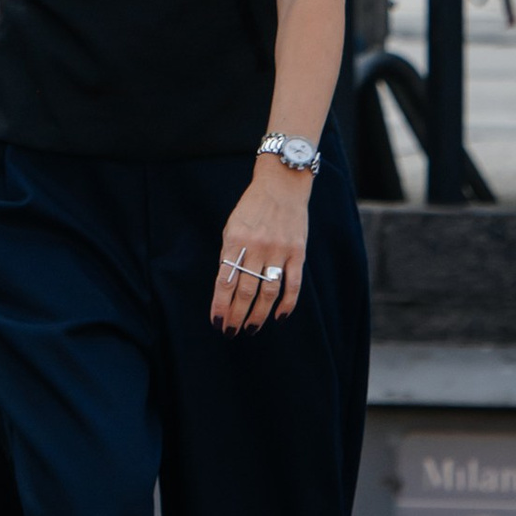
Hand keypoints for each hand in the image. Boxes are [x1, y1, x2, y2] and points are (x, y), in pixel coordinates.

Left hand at [211, 159, 310, 334]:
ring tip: (251, 328)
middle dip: (237, 315)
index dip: (221, 305)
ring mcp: (278, 250)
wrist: (282, 184)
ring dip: (259, 315)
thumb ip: (230, 255)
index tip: (217, 322)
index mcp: (235, 240)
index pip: (225, 281)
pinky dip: (287, 304)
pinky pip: (293, 284)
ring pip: (268, 292)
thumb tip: (226, 288)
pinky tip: (279, 317)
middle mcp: (256, 246)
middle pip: (245, 290)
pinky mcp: (297, 252)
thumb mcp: (233, 226)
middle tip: (232, 331)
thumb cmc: (253, 207)